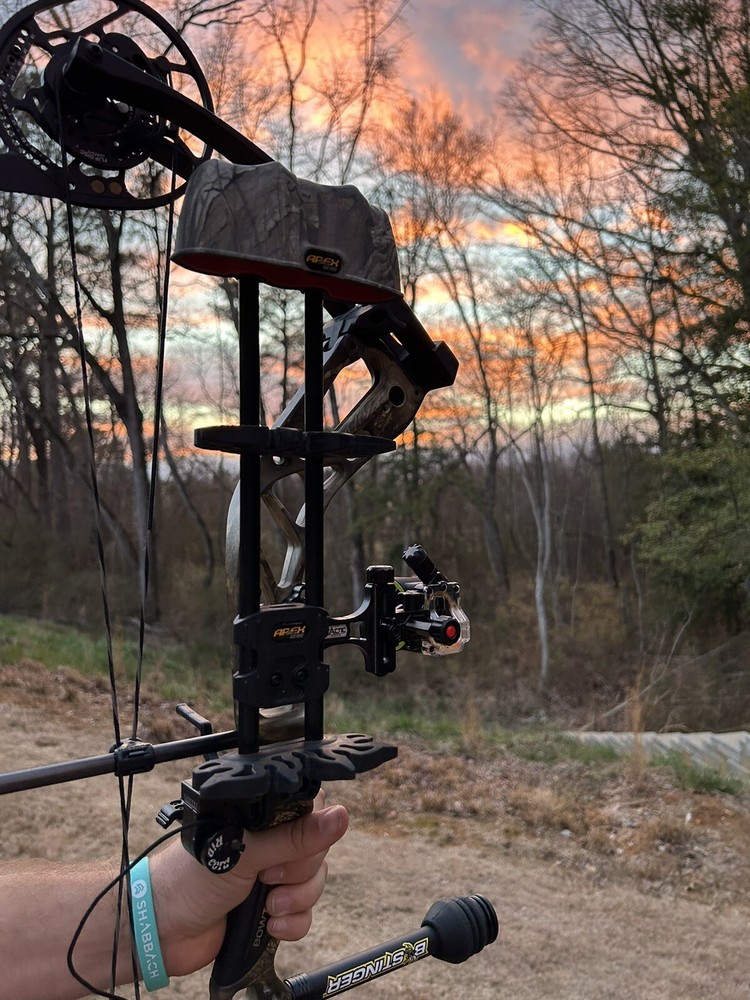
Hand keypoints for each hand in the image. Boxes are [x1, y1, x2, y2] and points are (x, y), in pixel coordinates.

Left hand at [151, 794, 348, 976]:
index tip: (293, 847)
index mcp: (263, 816)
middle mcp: (271, 842)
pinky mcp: (273, 909)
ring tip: (268, 906)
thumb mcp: (247, 852)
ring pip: (314, 883)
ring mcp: (273, 875)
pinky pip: (305, 915)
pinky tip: (270, 925)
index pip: (312, 809)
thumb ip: (295, 837)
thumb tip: (341, 816)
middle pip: (317, 849)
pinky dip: (292, 923)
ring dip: (296, 899)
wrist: (164, 930)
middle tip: (268, 877)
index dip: (313, 829)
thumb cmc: (191, 878)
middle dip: (300, 871)